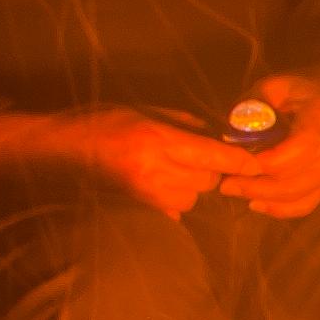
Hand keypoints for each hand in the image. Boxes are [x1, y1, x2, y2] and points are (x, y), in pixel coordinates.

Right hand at [82, 108, 244, 221]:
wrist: (63, 147)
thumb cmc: (103, 120)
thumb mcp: (146, 110)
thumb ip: (184, 124)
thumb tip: (217, 136)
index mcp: (157, 140)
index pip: (212, 155)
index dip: (239, 159)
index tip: (257, 161)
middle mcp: (154, 171)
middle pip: (207, 179)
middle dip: (211, 168)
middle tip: (196, 154)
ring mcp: (146, 194)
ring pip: (194, 197)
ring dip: (194, 185)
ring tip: (173, 168)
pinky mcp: (140, 207)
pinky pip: (176, 208)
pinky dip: (177, 197)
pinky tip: (161, 182)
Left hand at [219, 71, 319, 219]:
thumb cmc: (304, 89)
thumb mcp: (275, 85)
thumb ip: (252, 107)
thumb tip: (230, 136)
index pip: (295, 153)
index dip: (264, 163)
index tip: (235, 163)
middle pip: (293, 182)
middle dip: (255, 186)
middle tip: (225, 183)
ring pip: (297, 198)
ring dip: (263, 198)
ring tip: (235, 190)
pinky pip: (305, 205)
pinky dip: (279, 209)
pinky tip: (256, 203)